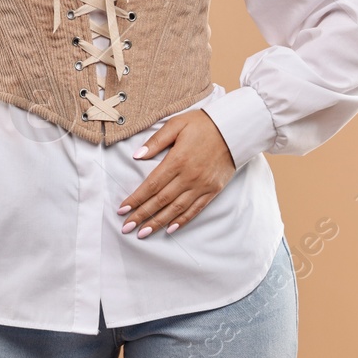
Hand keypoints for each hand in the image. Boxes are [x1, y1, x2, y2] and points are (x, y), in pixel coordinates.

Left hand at [117, 110, 237, 237]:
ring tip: (143, 233)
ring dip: (158, 222)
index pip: (151, 185)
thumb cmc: (203, 124)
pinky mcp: (213, 190)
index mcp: (177, 160)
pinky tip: (170, 228)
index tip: (122, 209)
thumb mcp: (176, 124)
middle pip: (161, 200)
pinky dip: (182, 220)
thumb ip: (156, 140)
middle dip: (142, 215)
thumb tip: (137, 155)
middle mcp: (189, 176)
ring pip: (176, 209)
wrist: (235, 129)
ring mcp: (202, 185)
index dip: (136, 199)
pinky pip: (195, 209)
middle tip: (126, 227)